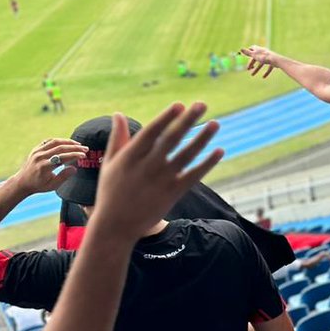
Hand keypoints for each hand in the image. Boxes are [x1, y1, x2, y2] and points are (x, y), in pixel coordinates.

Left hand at [15, 138, 88, 195]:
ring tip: (78, 145)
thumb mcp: (52, 185)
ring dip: (68, 142)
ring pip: (55, 142)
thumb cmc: (39, 185)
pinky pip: (49, 141)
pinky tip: (67, 143)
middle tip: (85, 148)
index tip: (84, 155)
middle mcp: (40, 157)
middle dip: (75, 147)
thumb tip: (75, 168)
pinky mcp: (36, 149)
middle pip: (60, 148)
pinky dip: (59, 141)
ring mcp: (37, 151)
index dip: (74, 155)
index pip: (62, 157)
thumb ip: (64, 176)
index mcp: (44, 167)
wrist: (22, 182)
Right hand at [90, 103, 222, 241]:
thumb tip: (118, 114)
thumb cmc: (110, 191)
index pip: (151, 132)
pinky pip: (194, 175)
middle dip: (187, 120)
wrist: (116, 226)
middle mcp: (148, 166)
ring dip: (202, 138)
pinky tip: (219, 151)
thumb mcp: (110, 163)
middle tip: (202, 104)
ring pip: (187, 155)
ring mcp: (162, 180)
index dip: (166, 118)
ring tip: (215, 123)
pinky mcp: (173, 193)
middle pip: (171, 139)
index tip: (179, 105)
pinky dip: (207, 163)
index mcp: (130, 156)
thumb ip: (117, 138)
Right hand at [241, 45, 278, 78]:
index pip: (252, 48)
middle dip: (251, 63)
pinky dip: (266, 72)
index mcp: (258, 49)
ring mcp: (268, 57)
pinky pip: (269, 67)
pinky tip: (263, 77)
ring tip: (252, 75)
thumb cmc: (264, 57)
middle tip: (248, 69)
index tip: (245, 55)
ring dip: (257, 69)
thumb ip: (247, 53)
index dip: (248, 51)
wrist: (276, 60)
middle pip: (256, 58)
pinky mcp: (273, 62)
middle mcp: (263, 52)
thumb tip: (240, 49)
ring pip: (261, 63)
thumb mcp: (254, 55)